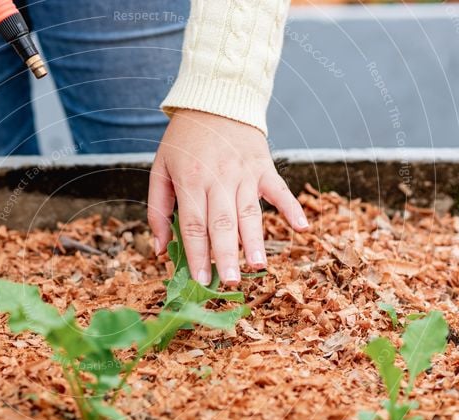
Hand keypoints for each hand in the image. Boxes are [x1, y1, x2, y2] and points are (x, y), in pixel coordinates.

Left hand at [148, 109, 309, 285]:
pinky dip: (291, 207)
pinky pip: (279, 189)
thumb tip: (161, 249)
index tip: (201, 279)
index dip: (197, 254)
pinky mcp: (263, 166)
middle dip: (225, 255)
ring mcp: (243, 173)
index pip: (193, 225)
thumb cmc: (184, 141)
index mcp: (189, 181)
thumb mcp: (160, 169)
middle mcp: (217, 179)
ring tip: (257, 266)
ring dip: (254, 240)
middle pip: (221, 223)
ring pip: (250, 212)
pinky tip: (301, 228)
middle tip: (230, 282)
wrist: (214, 99)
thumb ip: (158, 210)